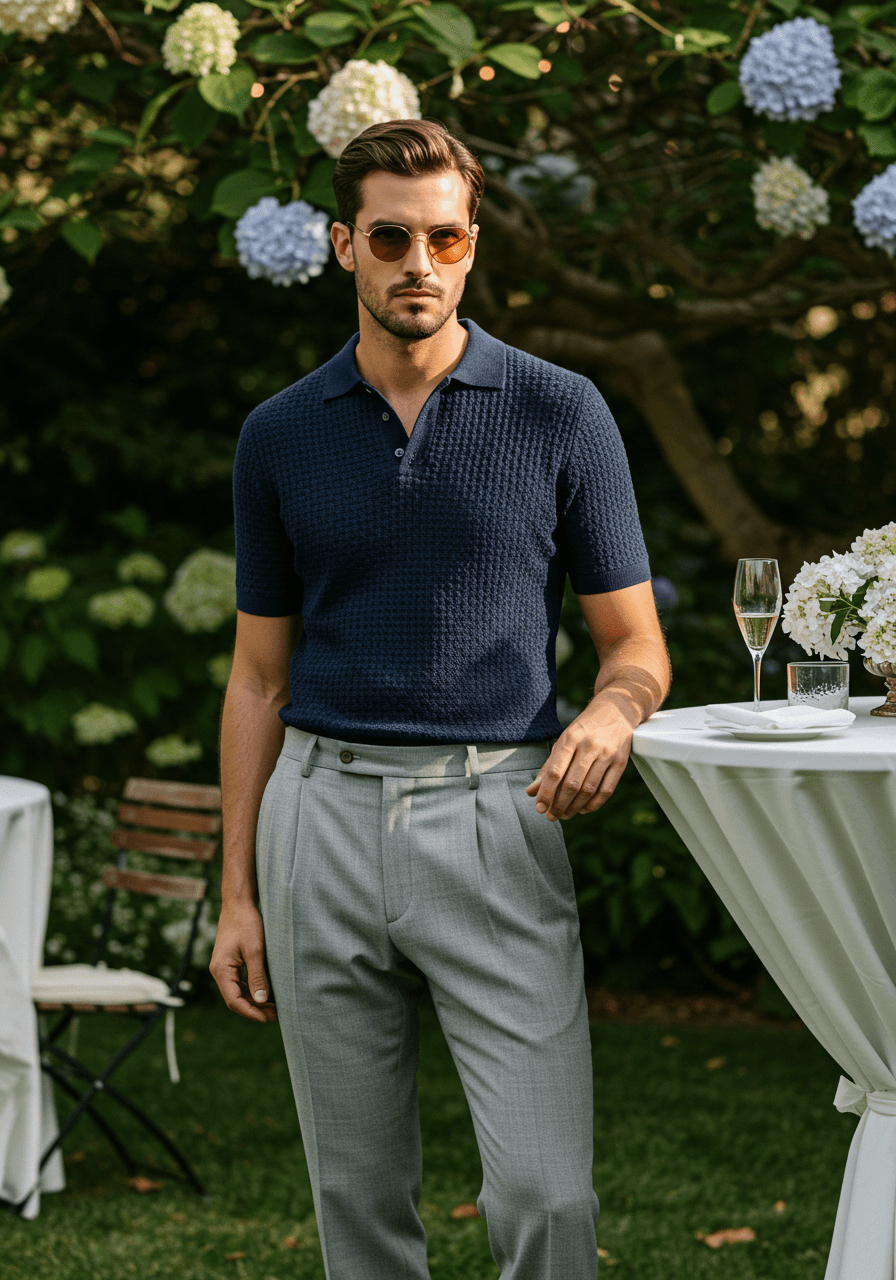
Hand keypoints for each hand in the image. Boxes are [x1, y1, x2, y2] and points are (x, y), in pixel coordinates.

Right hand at [209, 900, 277, 1022]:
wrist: (238, 903)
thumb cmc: (247, 923)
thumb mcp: (255, 950)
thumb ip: (257, 976)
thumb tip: (261, 1000)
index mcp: (221, 970)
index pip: (234, 1001)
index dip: (250, 1012)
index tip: (267, 1019)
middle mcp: (219, 971)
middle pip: (235, 999)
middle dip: (255, 1009)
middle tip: (276, 1014)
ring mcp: (223, 967)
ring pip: (237, 992)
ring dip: (254, 1000)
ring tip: (274, 1007)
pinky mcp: (229, 962)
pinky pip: (239, 983)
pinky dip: (252, 990)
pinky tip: (266, 993)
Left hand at [525, 696, 636, 820]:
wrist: (616, 710)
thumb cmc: (584, 729)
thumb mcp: (564, 741)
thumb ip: (548, 766)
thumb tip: (531, 792)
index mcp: (571, 738)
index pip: (555, 771)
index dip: (546, 793)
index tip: (539, 808)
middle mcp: (589, 746)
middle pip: (572, 784)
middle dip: (559, 804)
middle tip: (552, 816)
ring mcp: (607, 754)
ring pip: (589, 789)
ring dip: (575, 807)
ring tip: (565, 815)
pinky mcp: (621, 762)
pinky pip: (606, 790)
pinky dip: (594, 804)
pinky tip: (583, 809)